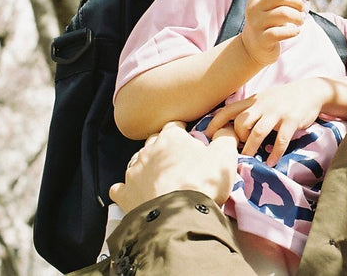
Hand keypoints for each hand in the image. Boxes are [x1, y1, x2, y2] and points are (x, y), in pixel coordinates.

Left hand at [110, 121, 238, 211]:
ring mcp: (133, 172)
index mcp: (171, 137)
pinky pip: (121, 189)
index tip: (192, 142)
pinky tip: (137, 194)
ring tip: (162, 180)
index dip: (184, 133)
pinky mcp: (125, 194)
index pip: (175, 126)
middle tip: (179, 162)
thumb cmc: (203, 182)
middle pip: (155, 142)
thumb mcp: (224, 156)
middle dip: (165, 149)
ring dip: (148, 168)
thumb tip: (225, 128)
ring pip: (138, 163)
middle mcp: (148, 150)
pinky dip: (128, 190)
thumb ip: (225, 137)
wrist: (179, 218)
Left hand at [203, 79, 325, 165]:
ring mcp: (277, 112)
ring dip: (251, 148)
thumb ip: (248, 110)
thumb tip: (227, 124)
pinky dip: (275, 153)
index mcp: (253, 101)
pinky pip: (281, 139)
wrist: (310, 91)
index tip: (206, 136)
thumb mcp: (263, 99)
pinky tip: (271, 162)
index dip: (215, 122)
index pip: (228, 109)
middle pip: (241, 122)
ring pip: (258, 132)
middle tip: (238, 150)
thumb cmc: (283, 99)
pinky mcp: (292, 120)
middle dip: (237, 138)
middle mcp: (263, 105)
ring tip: (249, 160)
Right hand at [240, 0, 308, 65]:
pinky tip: (296, 31)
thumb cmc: (268, 24)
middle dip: (297, 1)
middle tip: (303, 9)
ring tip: (301, 21)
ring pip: (282, 13)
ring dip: (297, 16)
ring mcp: (256, 24)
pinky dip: (292, 31)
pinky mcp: (262, 39)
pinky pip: (279, 32)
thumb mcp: (271, 8)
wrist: (251, 48)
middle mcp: (254, 9)